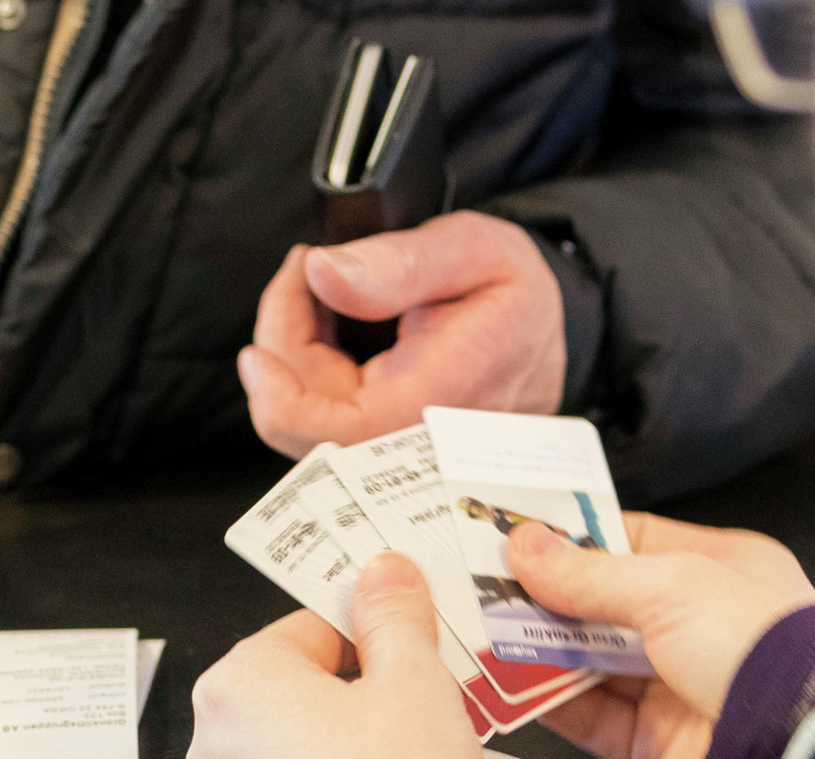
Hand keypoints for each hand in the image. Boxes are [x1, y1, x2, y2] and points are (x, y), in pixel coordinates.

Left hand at [187, 554, 484, 758]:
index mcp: (242, 680)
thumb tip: (386, 576)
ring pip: (300, 740)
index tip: (408, 637)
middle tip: (419, 700)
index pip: (313, 624)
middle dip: (364, 690)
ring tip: (411, 757)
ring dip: (352, 740)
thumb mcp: (412, 680)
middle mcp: (218, 737)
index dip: (373, 629)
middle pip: (304, 685)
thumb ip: (395, 617)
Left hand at [241, 210, 565, 457]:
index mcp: (437, 399)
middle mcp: (418, 441)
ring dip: (298, 354)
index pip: (335, 433)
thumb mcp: (472, 249)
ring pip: (313, 423)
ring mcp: (405, 452)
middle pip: (309, 423)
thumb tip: (325, 274)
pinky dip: (317, 371)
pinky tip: (336, 327)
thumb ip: (399, 262)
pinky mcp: (392, 447)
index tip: (260, 350)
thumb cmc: (518, 291)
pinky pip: (331, 422)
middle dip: (286, 343)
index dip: (279, 400)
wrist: (554, 330)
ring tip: (327, 290)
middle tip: (307, 272)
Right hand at [505, 512, 814, 758]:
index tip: (522, 535)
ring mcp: (678, 687)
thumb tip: (533, 548)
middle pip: (604, 606)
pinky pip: (591, 718)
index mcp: (720, 571)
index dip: (575, 539)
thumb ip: (591, 572)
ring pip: (591, 663)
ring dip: (543, 650)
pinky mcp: (658, 741)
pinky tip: (517, 683)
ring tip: (493, 631)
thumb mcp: (671, 585)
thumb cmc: (770, 651)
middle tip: (492, 585)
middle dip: (549, 598)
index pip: (632, 543)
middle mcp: (701, 628)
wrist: (797, 742)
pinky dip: (551, 702)